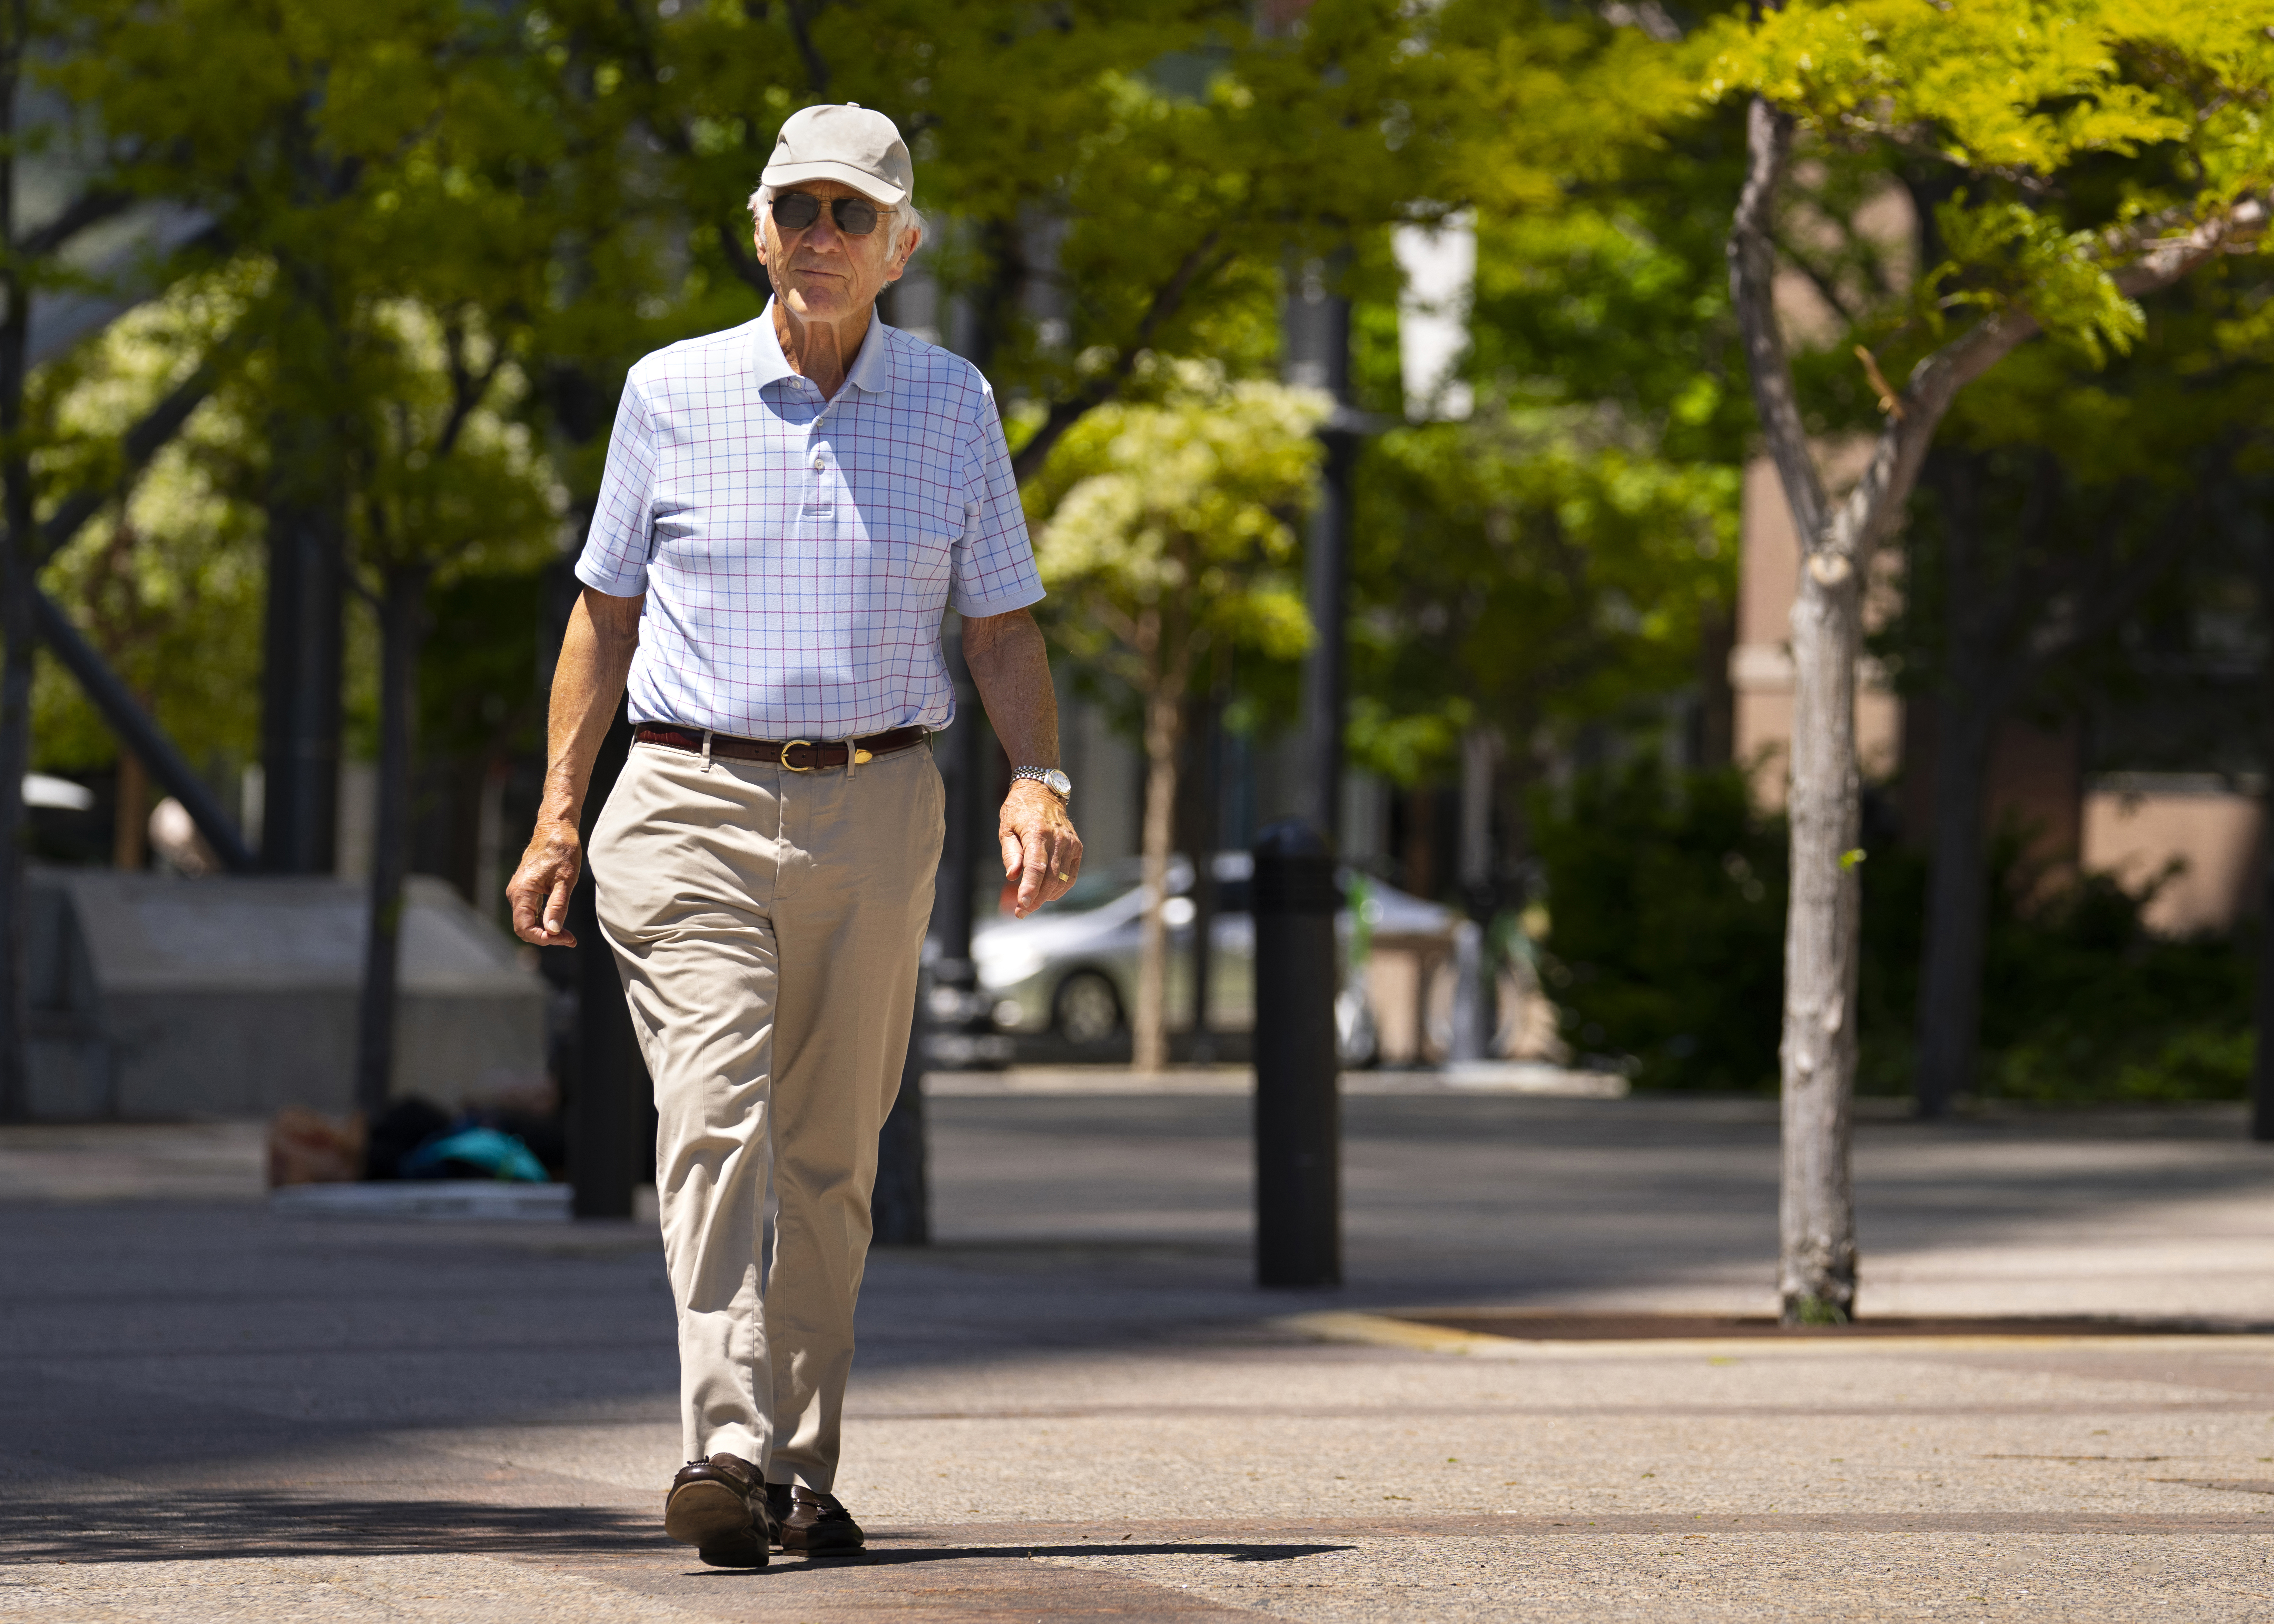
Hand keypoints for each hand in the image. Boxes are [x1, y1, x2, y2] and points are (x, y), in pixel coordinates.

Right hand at [508, 817, 583, 945]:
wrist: (555, 828)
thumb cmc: (562, 850)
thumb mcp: (565, 880)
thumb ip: (558, 906)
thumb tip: (553, 930)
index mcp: (522, 891)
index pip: (524, 927)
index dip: (543, 938)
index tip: (565, 939)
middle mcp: (515, 893)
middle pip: (525, 927)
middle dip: (546, 937)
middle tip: (570, 940)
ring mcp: (519, 891)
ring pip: (528, 921)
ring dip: (546, 930)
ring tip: (568, 935)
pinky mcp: (526, 889)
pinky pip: (531, 912)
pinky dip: (544, 921)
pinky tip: (559, 924)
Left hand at [999, 780, 1080, 918]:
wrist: (1043, 791)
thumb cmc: (1020, 810)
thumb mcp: (1006, 828)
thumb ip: (1010, 853)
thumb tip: (1012, 876)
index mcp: (1038, 832)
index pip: (1036, 867)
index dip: (1029, 889)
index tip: (1021, 906)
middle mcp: (1058, 839)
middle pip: (1050, 879)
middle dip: (1036, 899)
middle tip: (1021, 912)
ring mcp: (1070, 844)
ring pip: (1062, 880)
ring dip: (1046, 897)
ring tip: (1031, 903)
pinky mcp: (1077, 848)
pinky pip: (1071, 876)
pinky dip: (1060, 889)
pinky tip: (1047, 894)